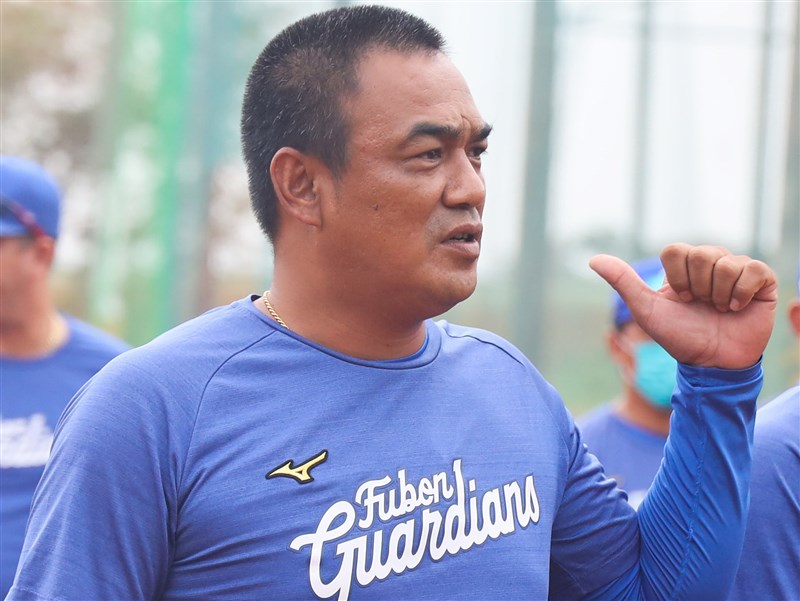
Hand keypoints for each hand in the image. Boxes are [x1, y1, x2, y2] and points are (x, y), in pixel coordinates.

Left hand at [590, 244, 777, 368]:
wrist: (712, 364)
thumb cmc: (679, 337)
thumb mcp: (646, 310)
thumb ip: (623, 282)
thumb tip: (593, 259)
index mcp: (684, 267)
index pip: (675, 250)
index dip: (675, 277)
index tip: (680, 299)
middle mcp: (711, 264)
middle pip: (701, 254)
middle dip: (697, 287)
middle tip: (701, 306)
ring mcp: (737, 271)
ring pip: (727, 262)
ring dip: (718, 293)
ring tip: (720, 310)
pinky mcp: (762, 282)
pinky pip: (754, 269)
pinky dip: (741, 292)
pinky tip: (737, 307)